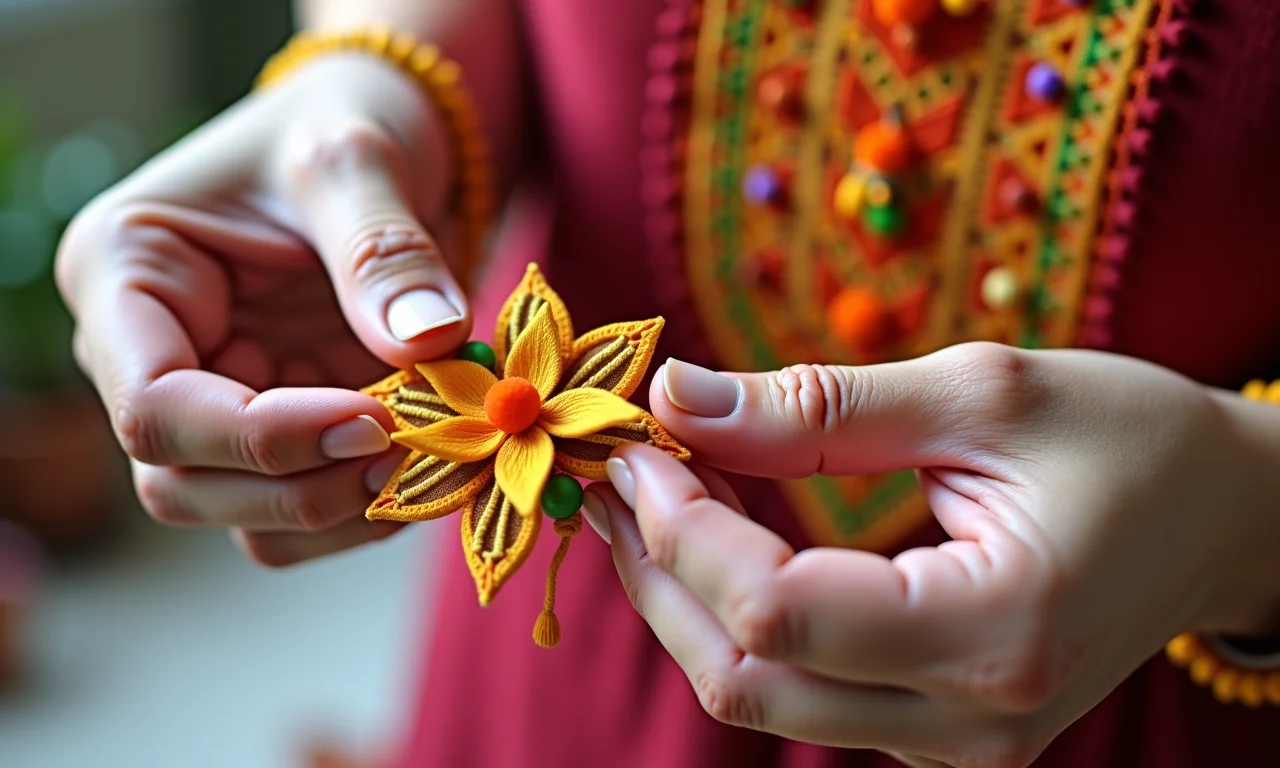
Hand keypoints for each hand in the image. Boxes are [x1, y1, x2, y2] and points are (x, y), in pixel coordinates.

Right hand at [56, 54, 471, 565]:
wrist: (376, 140)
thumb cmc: (341, 124)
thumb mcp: (356, 158)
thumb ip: (383, 249)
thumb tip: (427, 341)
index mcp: (127, 276)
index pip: (153, 405)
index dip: (259, 437)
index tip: (371, 420)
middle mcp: (149, 354)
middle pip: (180, 484)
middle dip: (299, 488)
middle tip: (407, 451)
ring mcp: (212, 401)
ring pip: (239, 515)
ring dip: (335, 511)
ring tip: (426, 459)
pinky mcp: (277, 430)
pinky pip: (300, 508)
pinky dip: (362, 508)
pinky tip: (425, 466)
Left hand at [580, 344, 1279, 766]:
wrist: (1220, 518)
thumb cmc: (1128, 439)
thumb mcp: (981, 392)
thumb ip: (820, 408)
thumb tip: (678, 395)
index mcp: (997, 631)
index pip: (777, 611)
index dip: (683, 528)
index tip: (638, 442)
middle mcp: (971, 721)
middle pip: (747, 675)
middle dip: (659, 568)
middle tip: (619, 468)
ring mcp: (953, 743)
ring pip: (761, 693)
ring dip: (687, 592)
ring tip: (655, 489)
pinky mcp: (938, 732)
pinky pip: (802, 687)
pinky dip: (740, 613)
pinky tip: (718, 532)